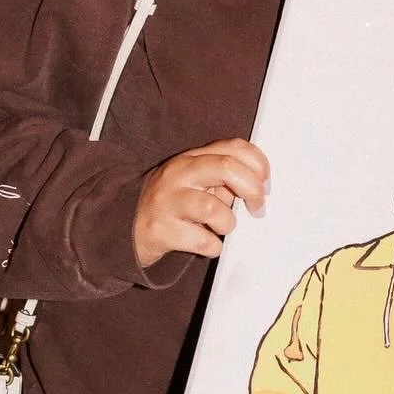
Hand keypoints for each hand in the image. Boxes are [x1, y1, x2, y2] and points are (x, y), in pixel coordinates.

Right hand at [133, 138, 269, 268]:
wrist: (127, 228)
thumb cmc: (172, 204)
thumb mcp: (195, 182)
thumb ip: (223, 178)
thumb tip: (258, 186)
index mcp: (192, 158)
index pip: (233, 146)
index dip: (258, 164)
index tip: (266, 183)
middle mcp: (179, 174)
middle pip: (226, 168)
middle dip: (252, 190)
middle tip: (258, 208)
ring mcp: (168, 201)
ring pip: (214, 209)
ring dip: (228, 224)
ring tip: (220, 228)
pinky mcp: (161, 230)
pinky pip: (203, 241)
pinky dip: (213, 247)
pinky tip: (206, 244)